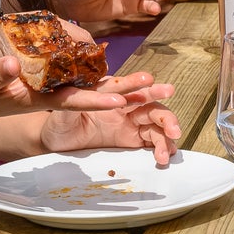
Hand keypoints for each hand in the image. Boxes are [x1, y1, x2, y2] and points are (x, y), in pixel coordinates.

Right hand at [0, 57, 138, 122]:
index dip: (97, 102)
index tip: (122, 101)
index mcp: (36, 99)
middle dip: (121, 91)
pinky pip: (74, 77)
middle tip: (152, 83)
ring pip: (87, 86)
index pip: (72, 101)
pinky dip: (93, 73)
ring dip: (114, 83)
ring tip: (145, 78)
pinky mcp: (43, 81)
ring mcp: (47, 89)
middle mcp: (47, 95)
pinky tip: (109, 65)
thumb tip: (13, 66)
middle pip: (90, 95)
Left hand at [42, 77, 183, 164]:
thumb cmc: (59, 124)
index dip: (136, 83)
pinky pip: (152, 140)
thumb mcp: (61, 114)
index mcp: (106, 94)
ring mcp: (129, 123)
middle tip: (174, 127)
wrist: (58, 143)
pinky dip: (161, 146)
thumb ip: (72, 105)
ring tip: (167, 152)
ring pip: (155, 124)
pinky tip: (166, 154)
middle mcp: (123, 106)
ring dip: (166, 135)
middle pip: (149, 105)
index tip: (148, 80)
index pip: (123, 86)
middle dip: (164, 115)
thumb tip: (80, 98)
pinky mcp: (132, 139)